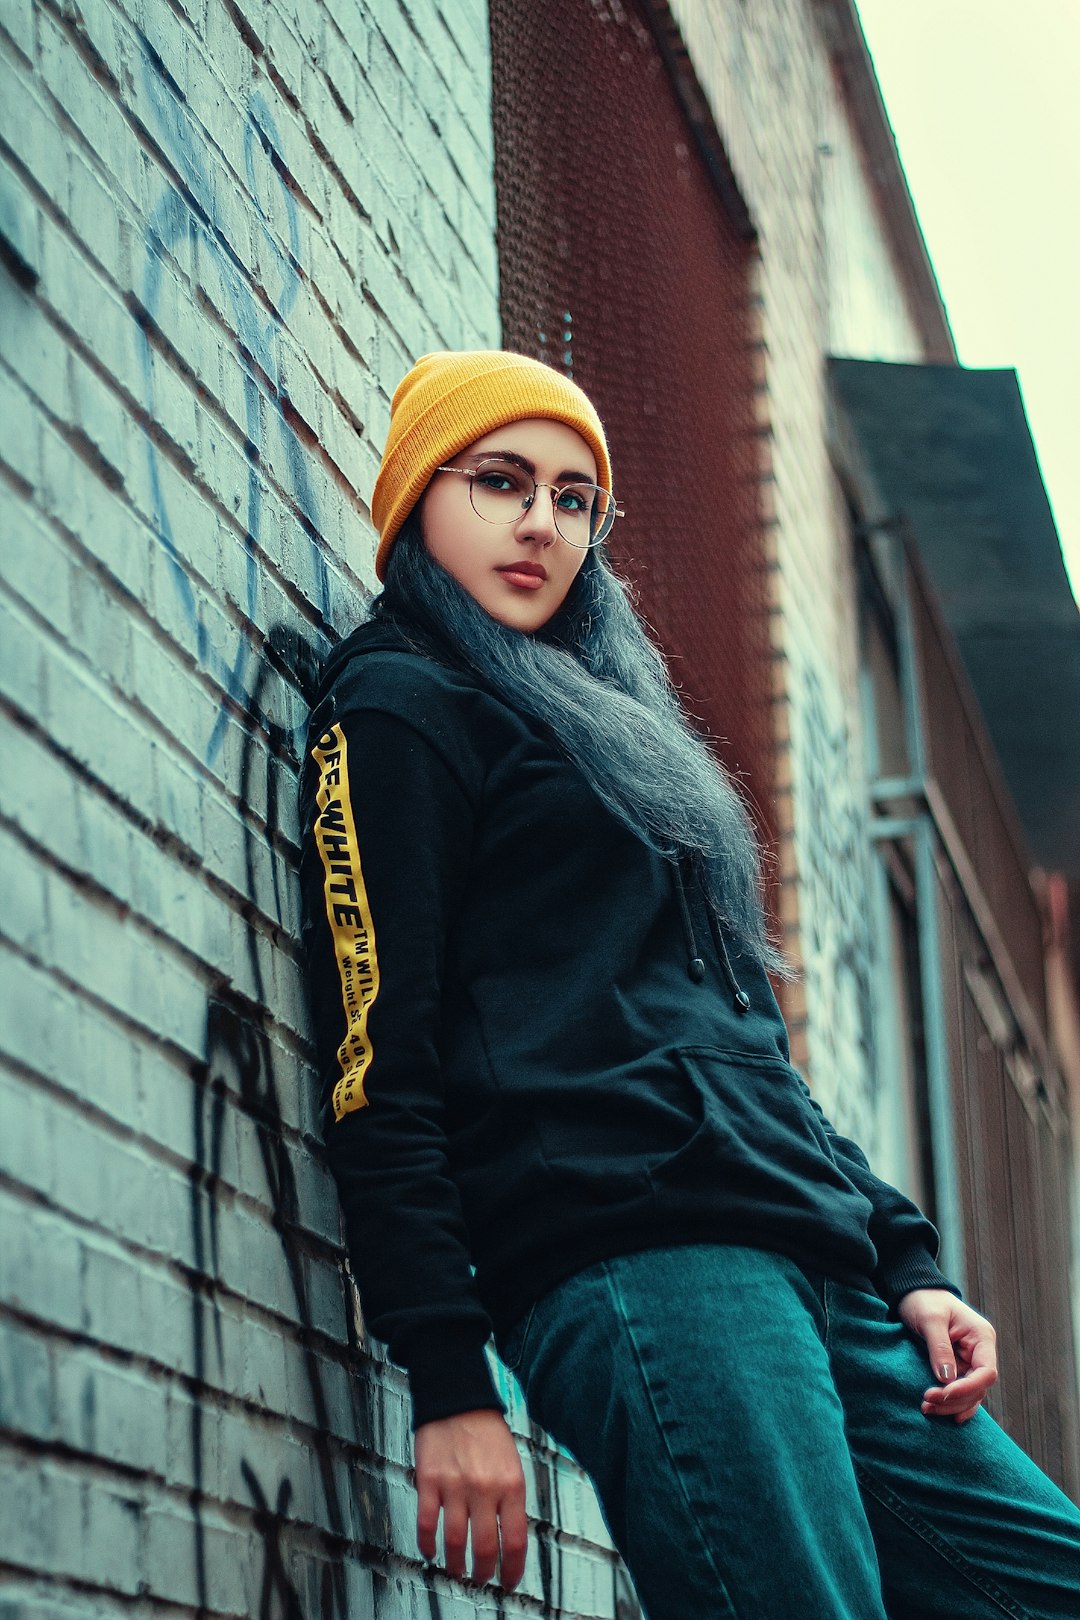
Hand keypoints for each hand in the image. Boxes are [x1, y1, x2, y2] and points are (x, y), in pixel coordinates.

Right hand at [413, 1409, 527, 1588]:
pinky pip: (427, 1524)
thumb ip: (510, 1500)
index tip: (508, 1581)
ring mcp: (455, 1485)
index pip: (514, 1541)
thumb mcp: (512, 1464)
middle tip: (480, 1578)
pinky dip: (428, 1544)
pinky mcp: (429, 1481)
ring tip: (457, 1569)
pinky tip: (431, 1550)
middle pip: (483, 1548)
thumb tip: (507, 1540)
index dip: (511, 1570)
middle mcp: (485, 1487)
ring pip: (454, 1542)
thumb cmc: (487, 1432)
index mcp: (511, 1484)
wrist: (458, 1399)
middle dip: (482, 1572)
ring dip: (455, 1564)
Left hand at [896, 1288, 997, 1423]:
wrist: (914, 1293)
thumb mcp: (930, 1319)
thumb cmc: (924, 1300)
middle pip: (978, 1387)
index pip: (986, 1372)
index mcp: (982, 1336)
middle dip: (954, 1399)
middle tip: (926, 1402)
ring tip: (926, 1408)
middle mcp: (981, 1351)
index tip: (942, 1393)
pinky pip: (962, 1392)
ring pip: (970, 1394)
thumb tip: (947, 1379)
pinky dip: (954, 1404)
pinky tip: (947, 1416)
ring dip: (950, 1405)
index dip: (967, 1388)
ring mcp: (971, 1361)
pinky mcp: (959, 1368)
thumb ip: (939, 1348)